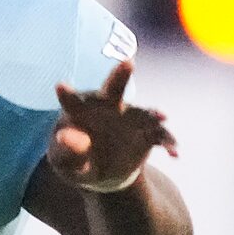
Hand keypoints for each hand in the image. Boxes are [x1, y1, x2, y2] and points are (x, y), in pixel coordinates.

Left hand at [49, 62, 175, 192]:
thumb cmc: (75, 162)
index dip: (67, 95)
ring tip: (162, 117)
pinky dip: (167, 142)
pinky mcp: (148, 132)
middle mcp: (109, 108)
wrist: (101, 172)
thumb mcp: (66, 163)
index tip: (59, 86)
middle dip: (121, 75)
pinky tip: (174, 152)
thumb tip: (66, 135)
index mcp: (82, 113)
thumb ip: (67, 151)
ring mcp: (131, 118)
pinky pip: (160, 135)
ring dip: (153, 113)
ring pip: (144, 111)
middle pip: (114, 88)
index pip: (73, 102)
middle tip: (128, 62)